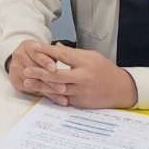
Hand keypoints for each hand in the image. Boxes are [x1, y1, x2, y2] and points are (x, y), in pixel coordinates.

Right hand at [5, 40, 60, 93]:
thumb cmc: (41, 55)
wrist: (24, 59)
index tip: (54, 69)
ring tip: (61, 97)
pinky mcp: (13, 79)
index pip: (36, 53)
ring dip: (48, 90)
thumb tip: (67, 54)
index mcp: (27, 46)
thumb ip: (54, 54)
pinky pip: (28, 89)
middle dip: (49, 80)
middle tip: (62, 88)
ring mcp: (14, 68)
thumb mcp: (47, 51)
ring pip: (32, 81)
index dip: (45, 61)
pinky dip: (42, 94)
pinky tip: (53, 98)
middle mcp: (18, 55)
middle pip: (33, 69)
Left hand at [19, 43, 137, 108]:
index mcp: (85, 62)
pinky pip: (63, 98)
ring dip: (41, 86)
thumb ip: (72, 53)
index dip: (47, 50)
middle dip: (40, 72)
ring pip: (57, 89)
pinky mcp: (81, 102)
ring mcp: (81, 91)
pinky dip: (51, 95)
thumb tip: (56, 46)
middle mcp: (83, 77)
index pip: (62, 54)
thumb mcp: (92, 56)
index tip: (34, 46)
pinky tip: (40, 92)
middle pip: (57, 74)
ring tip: (27, 82)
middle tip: (26, 69)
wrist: (122, 89)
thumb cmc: (105, 70)